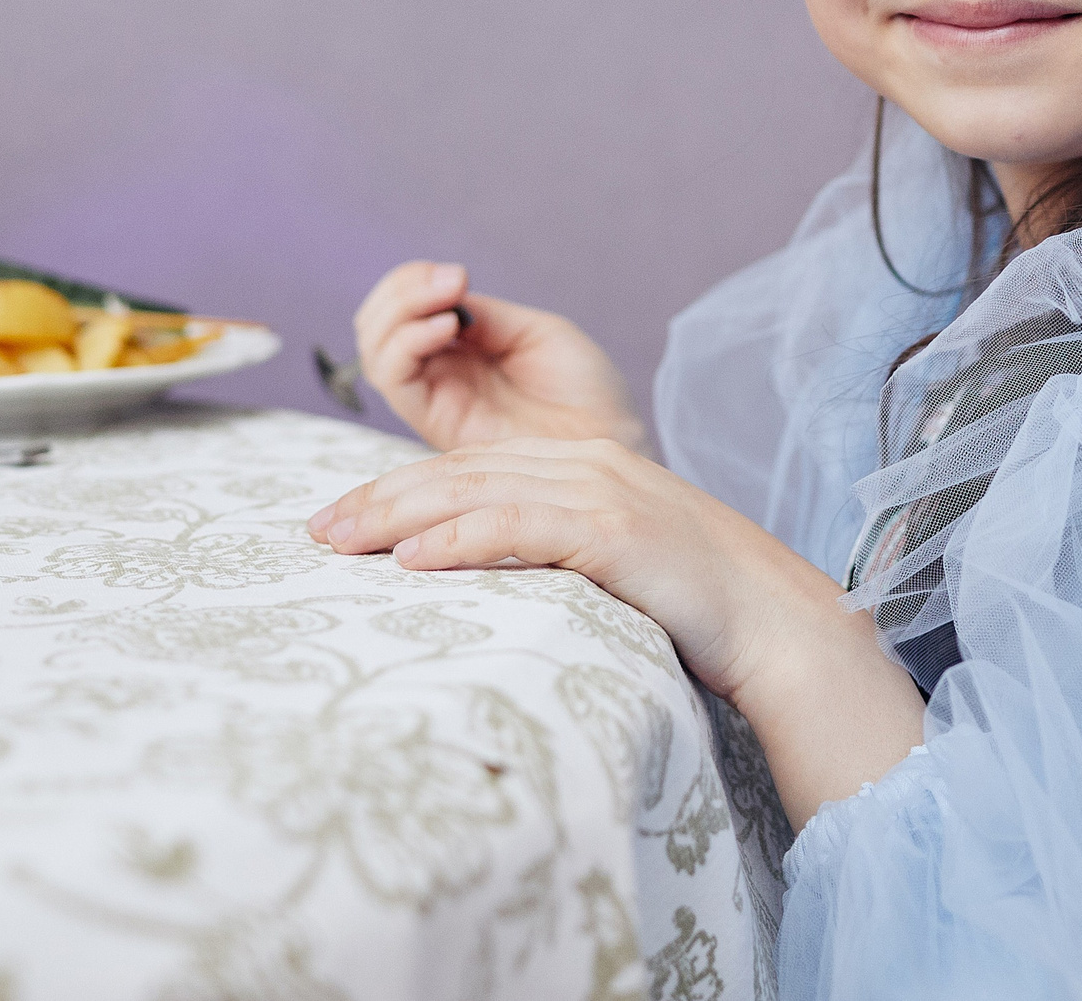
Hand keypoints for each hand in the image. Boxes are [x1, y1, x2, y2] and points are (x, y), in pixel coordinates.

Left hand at [308, 438, 927, 826]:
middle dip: (379, 497)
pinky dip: (463, 538)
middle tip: (312, 529)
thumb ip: (549, 549)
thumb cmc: (688, 603)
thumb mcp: (606, 561)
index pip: (468, 467)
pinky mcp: (614, 530)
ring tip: (340, 541)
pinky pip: (521, 527)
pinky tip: (415, 559)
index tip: (334, 519)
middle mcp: (584, 464)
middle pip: (459, 471)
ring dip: (400, 515)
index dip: (395, 488)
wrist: (769, 616)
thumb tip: (472, 578)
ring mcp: (601, 492)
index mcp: (580, 465)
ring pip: (478, 490)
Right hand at [352, 261, 642, 454]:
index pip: (404, 310)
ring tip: (447, 306)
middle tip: (448, 281)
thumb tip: (445, 299)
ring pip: (377, 355)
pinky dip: (407, 345)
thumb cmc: (585, 387)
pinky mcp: (436, 425)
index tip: (455, 274)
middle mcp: (440, 374)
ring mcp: (436, 399)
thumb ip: (486, 316)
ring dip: (399, 315)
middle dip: (399, 293)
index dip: (414, 283)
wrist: (610, 434)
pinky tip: (447, 328)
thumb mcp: (536, 332)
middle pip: (377, 330)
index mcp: (463, 347)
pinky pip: (396, 383)